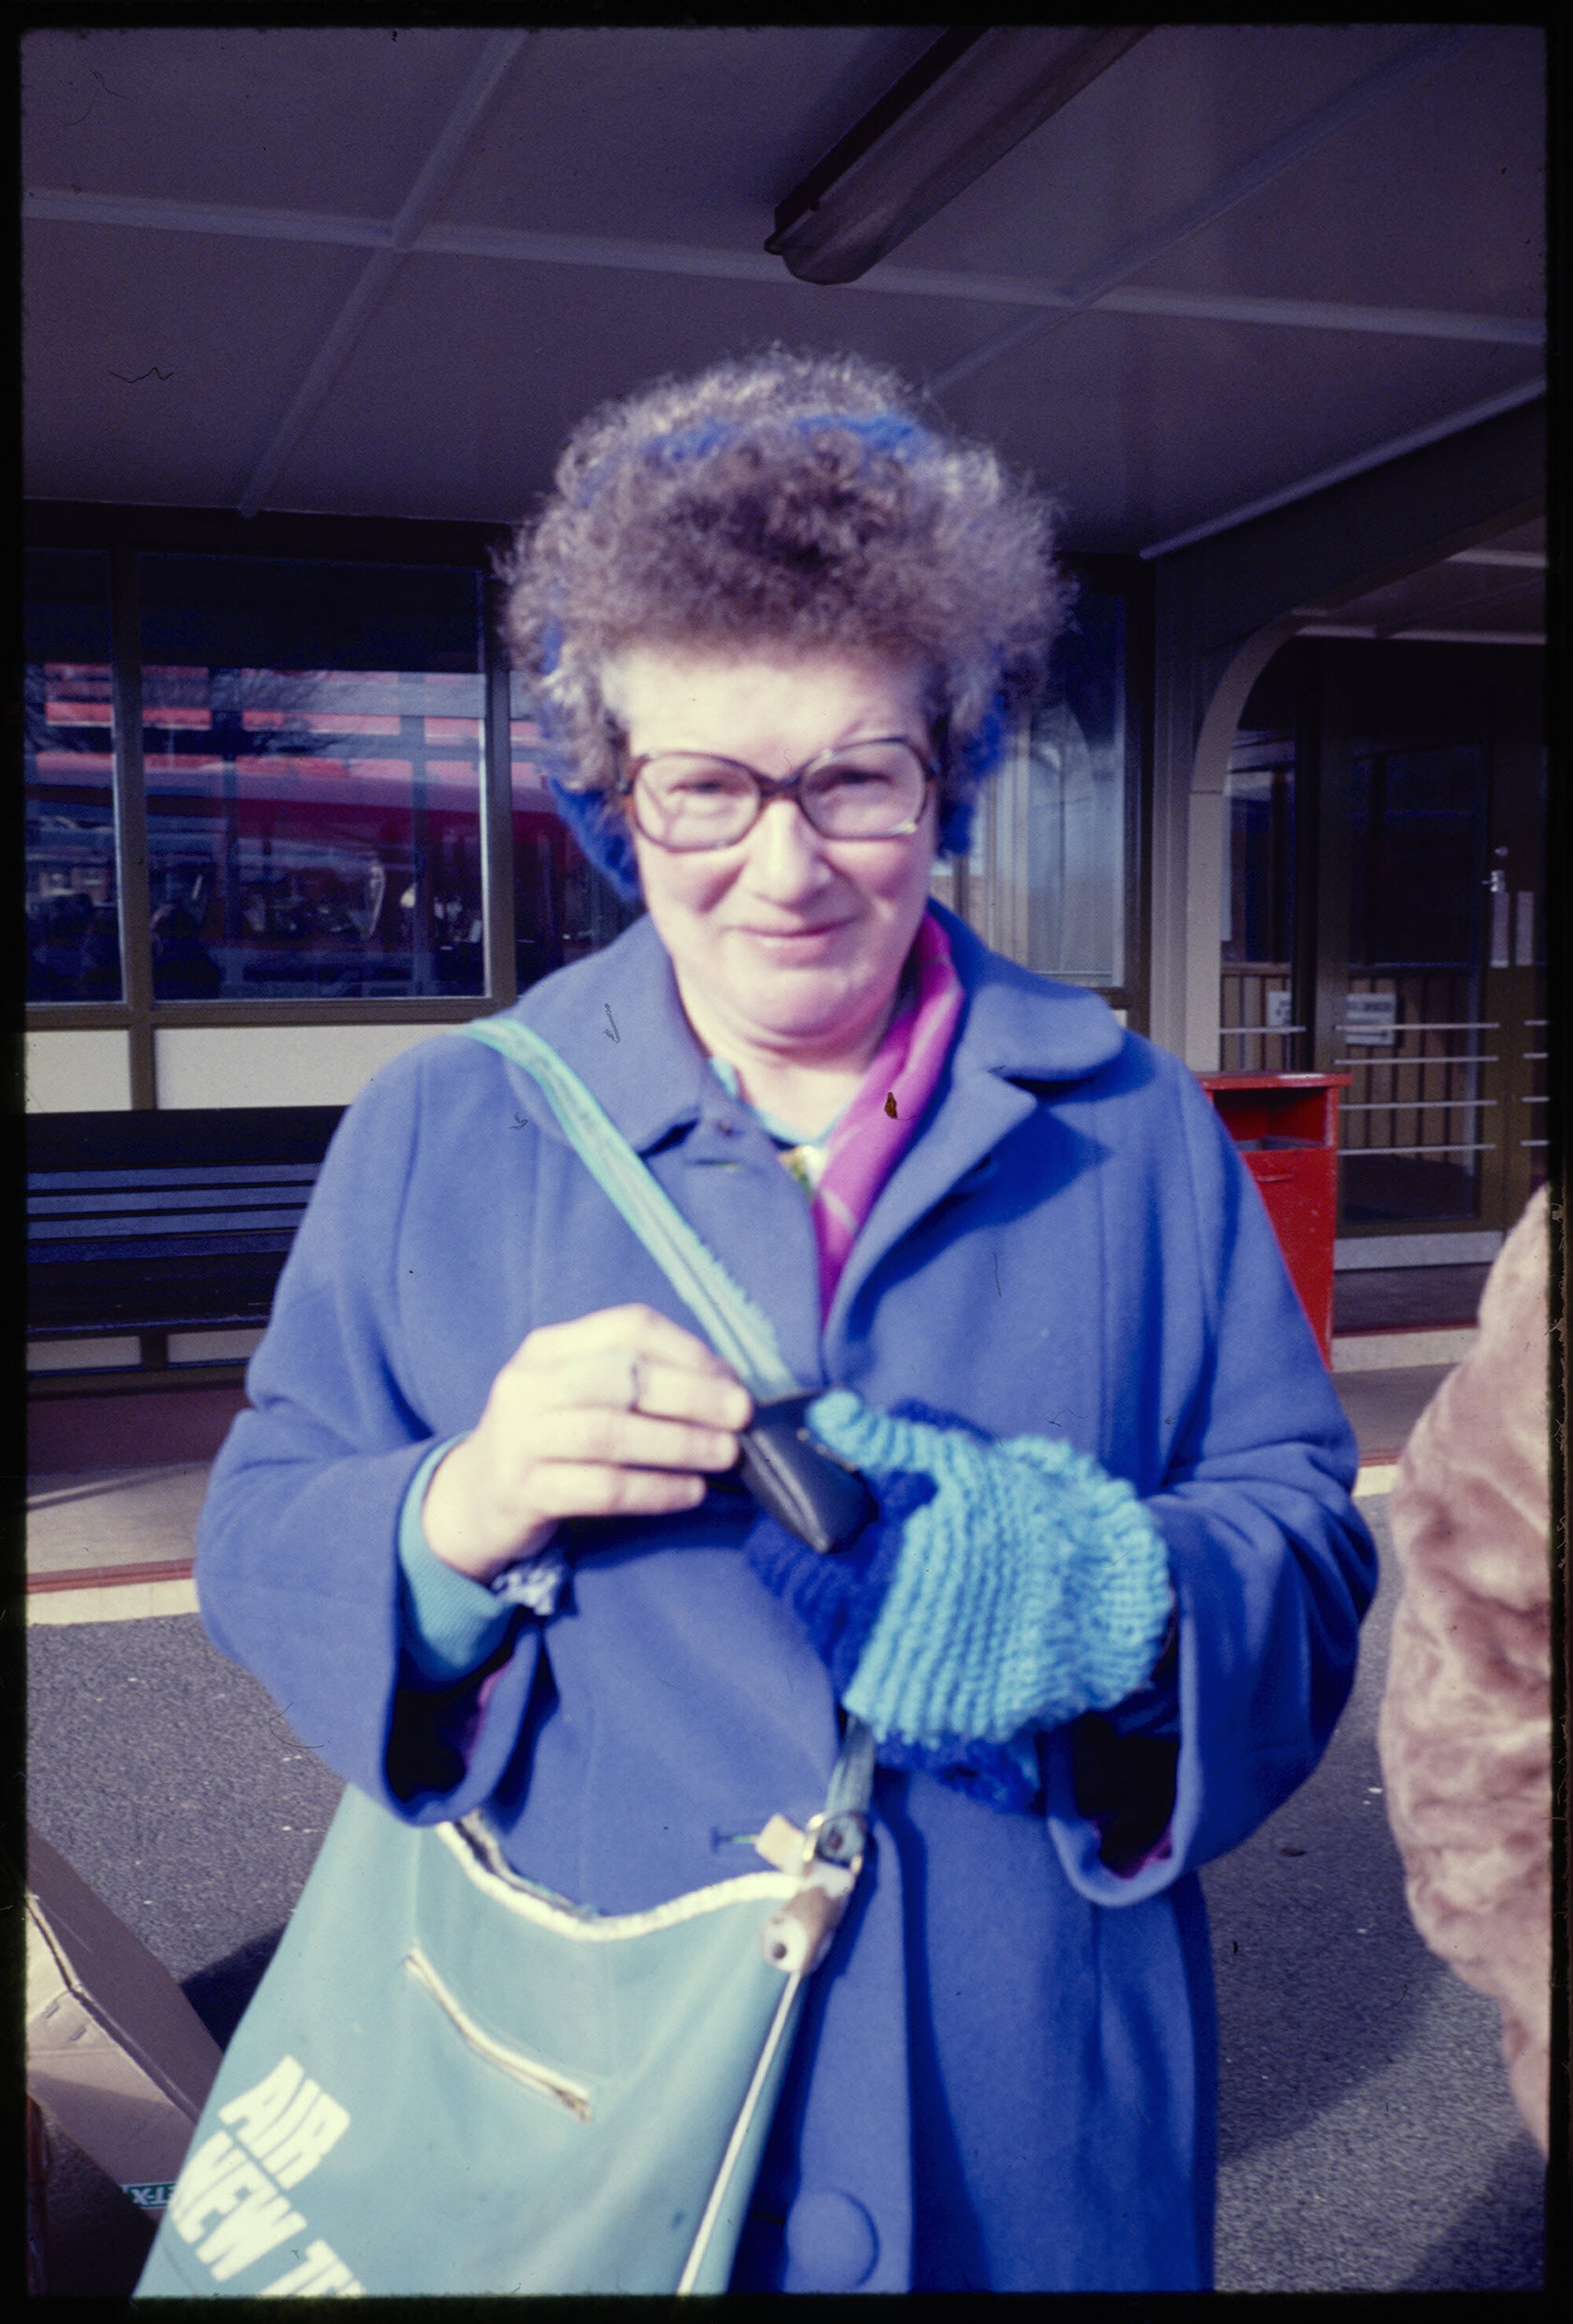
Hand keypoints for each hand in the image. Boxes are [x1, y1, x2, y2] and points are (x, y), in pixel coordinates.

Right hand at [421, 1304, 752, 1581]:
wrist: (474, 1499)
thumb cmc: (550, 1439)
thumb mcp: (577, 1393)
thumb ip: (637, 1381)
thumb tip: (726, 1386)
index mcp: (550, 1347)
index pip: (628, 1327)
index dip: (687, 1350)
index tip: (731, 1379)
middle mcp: (529, 1384)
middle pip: (621, 1378)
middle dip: (691, 1396)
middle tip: (741, 1417)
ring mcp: (520, 1438)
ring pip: (610, 1434)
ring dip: (679, 1444)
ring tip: (725, 1455)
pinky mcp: (522, 1491)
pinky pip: (600, 1489)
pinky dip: (654, 1490)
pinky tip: (690, 1492)